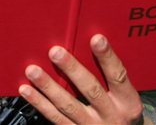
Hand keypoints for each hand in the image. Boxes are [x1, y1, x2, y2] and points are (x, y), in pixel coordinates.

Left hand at [19, 34, 142, 123]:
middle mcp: (112, 116)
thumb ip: (112, 75)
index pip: (118, 76)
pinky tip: (27, 91)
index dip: (107, 57)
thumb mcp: (126, 96)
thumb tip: (94, 41)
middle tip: (55, 52)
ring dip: (48, 87)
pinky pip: (55, 118)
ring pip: (68, 106)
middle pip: (91, 90)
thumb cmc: (122, 110)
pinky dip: (40, 103)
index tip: (96, 38)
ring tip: (33, 70)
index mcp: (128, 102)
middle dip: (72, 69)